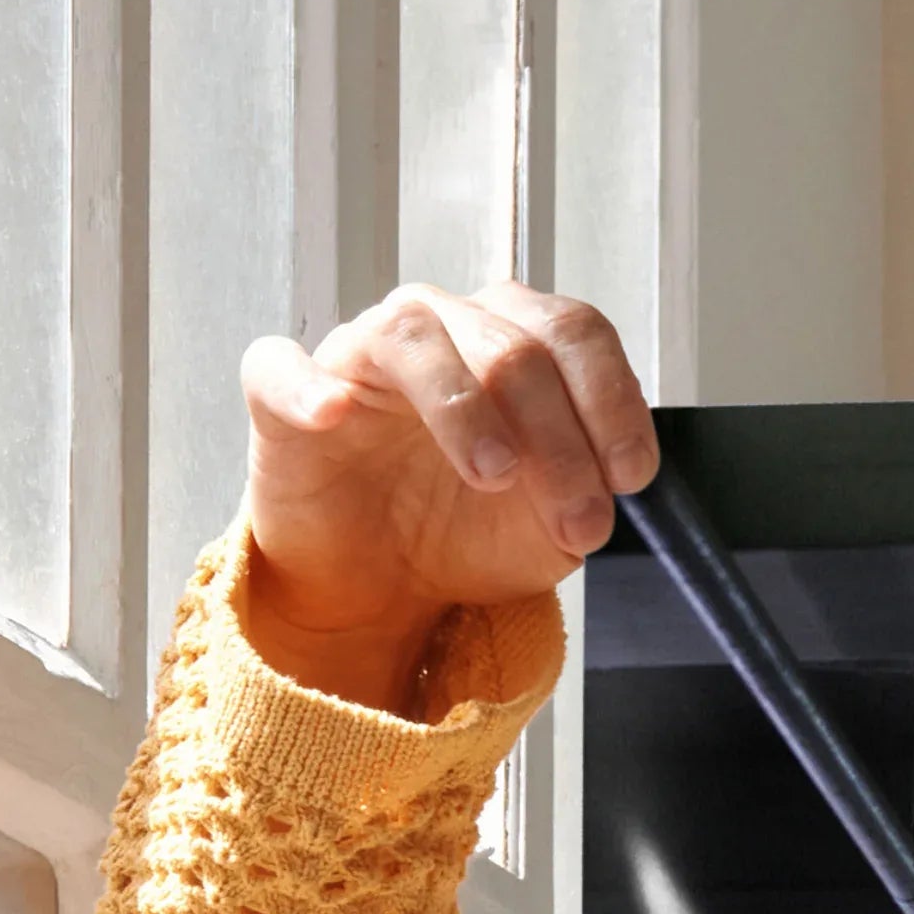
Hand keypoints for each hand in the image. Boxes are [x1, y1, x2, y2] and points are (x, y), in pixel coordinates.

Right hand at [237, 283, 656, 713]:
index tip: (632, 476)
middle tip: (578, 521)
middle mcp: (442, 328)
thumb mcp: (551, 527)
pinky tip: (334, 414)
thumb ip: (585, 493)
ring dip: (464, 408)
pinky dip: (308, 386)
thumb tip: (608, 483)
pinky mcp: (283, 395)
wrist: (382, 585)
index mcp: (514, 342)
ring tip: (494, 475)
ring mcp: (361, 354)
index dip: (612, 400)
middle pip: (512, 345)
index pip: (575, 333)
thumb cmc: (465, 531)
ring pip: (414, 337)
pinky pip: (282, 367)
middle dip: (559, 440)